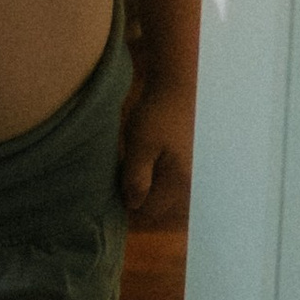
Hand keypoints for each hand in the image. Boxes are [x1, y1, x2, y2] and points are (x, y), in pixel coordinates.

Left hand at [120, 74, 194, 219]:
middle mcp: (187, 182)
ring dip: (141, 185)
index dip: (127, 205)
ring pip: (159, 192)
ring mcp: (187, 172)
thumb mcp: (140, 146)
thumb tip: (132, 206)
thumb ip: (137, 178)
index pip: (149, 211)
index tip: (112, 190)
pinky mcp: (183, 163)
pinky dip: (149, 174)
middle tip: (117, 177)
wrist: (176, 87)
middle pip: (156, 204)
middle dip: (135, 196)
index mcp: (178, 181)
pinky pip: (163, 180)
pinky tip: (140, 160)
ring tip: (127, 166)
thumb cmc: (157, 115)